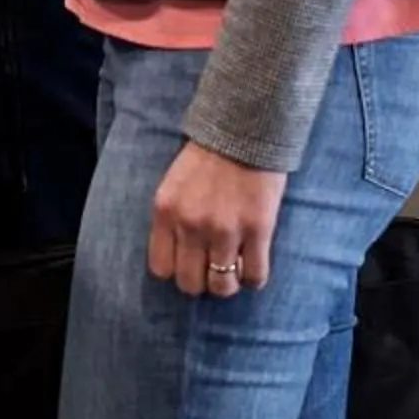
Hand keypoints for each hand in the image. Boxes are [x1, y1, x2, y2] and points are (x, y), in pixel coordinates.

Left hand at [148, 141, 287, 296]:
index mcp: (165, 212)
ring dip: (228, 284)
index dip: (176, 271)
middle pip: (190, 283)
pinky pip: (254, 275)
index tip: (188, 265)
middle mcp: (190, 225)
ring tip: (234, 271)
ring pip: (222, 286)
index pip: (160, 268)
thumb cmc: (207, 158)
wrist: (244, 131)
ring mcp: (224, 229)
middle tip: (212, 272)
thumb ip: (172, 218)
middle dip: (202, 283)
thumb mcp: (174, 185)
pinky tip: (254, 267)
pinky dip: (254, 279)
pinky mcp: (257, 229)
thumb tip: (178, 255)